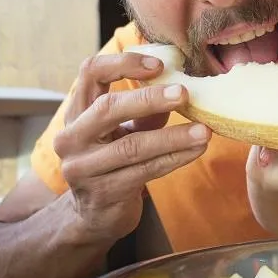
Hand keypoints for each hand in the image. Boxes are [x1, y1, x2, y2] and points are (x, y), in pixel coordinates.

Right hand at [52, 53, 211, 240]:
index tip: (159, 64)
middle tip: (185, 94)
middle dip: (149, 99)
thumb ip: (144, 110)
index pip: (91, 72)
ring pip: (132, 146)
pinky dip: (175, 158)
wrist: (95, 214)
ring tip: (204, 131)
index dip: (124, 63)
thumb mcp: (124, 130)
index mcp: (78, 111)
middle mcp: (72, 137)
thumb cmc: (115, 161)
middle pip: (108, 108)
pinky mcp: (103, 192)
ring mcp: (83, 167)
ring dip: (173, 137)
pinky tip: (196, 150)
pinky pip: (145, 171)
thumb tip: (182, 85)